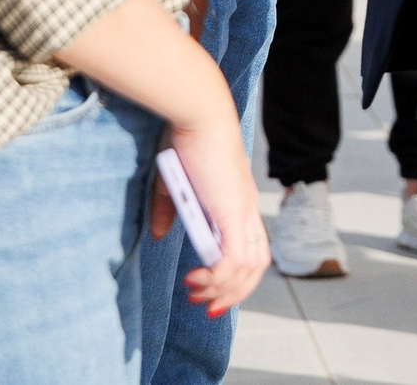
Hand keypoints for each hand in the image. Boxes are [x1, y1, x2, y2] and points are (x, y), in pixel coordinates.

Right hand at [162, 118, 269, 316]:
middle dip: (232, 292)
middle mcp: (247, 209)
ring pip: (249, 267)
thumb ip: (169, 211)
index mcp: (239, 202)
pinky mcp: (233, 210)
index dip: (236, 275)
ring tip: (197, 294)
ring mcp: (243, 210)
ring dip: (224, 289)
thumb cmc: (185, 139)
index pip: (251, 248)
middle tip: (203, 304)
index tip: (209, 289)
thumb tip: (160, 237)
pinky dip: (218, 276)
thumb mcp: (174, 183)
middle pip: (257, 265)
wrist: (197, 111)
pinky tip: (196, 278)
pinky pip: (234, 258)